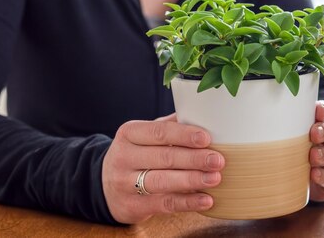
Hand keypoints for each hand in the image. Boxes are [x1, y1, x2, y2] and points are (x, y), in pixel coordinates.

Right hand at [102, 114, 224, 223]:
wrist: (105, 185)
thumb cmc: (138, 153)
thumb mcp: (146, 135)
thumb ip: (172, 126)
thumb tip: (205, 117)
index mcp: (130, 133)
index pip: (159, 132)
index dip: (184, 135)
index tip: (206, 138)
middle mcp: (124, 157)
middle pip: (164, 157)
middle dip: (194, 159)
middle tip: (218, 160)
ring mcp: (125, 183)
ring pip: (163, 181)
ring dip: (192, 180)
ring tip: (215, 178)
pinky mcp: (132, 206)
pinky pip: (164, 204)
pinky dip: (187, 202)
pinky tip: (206, 199)